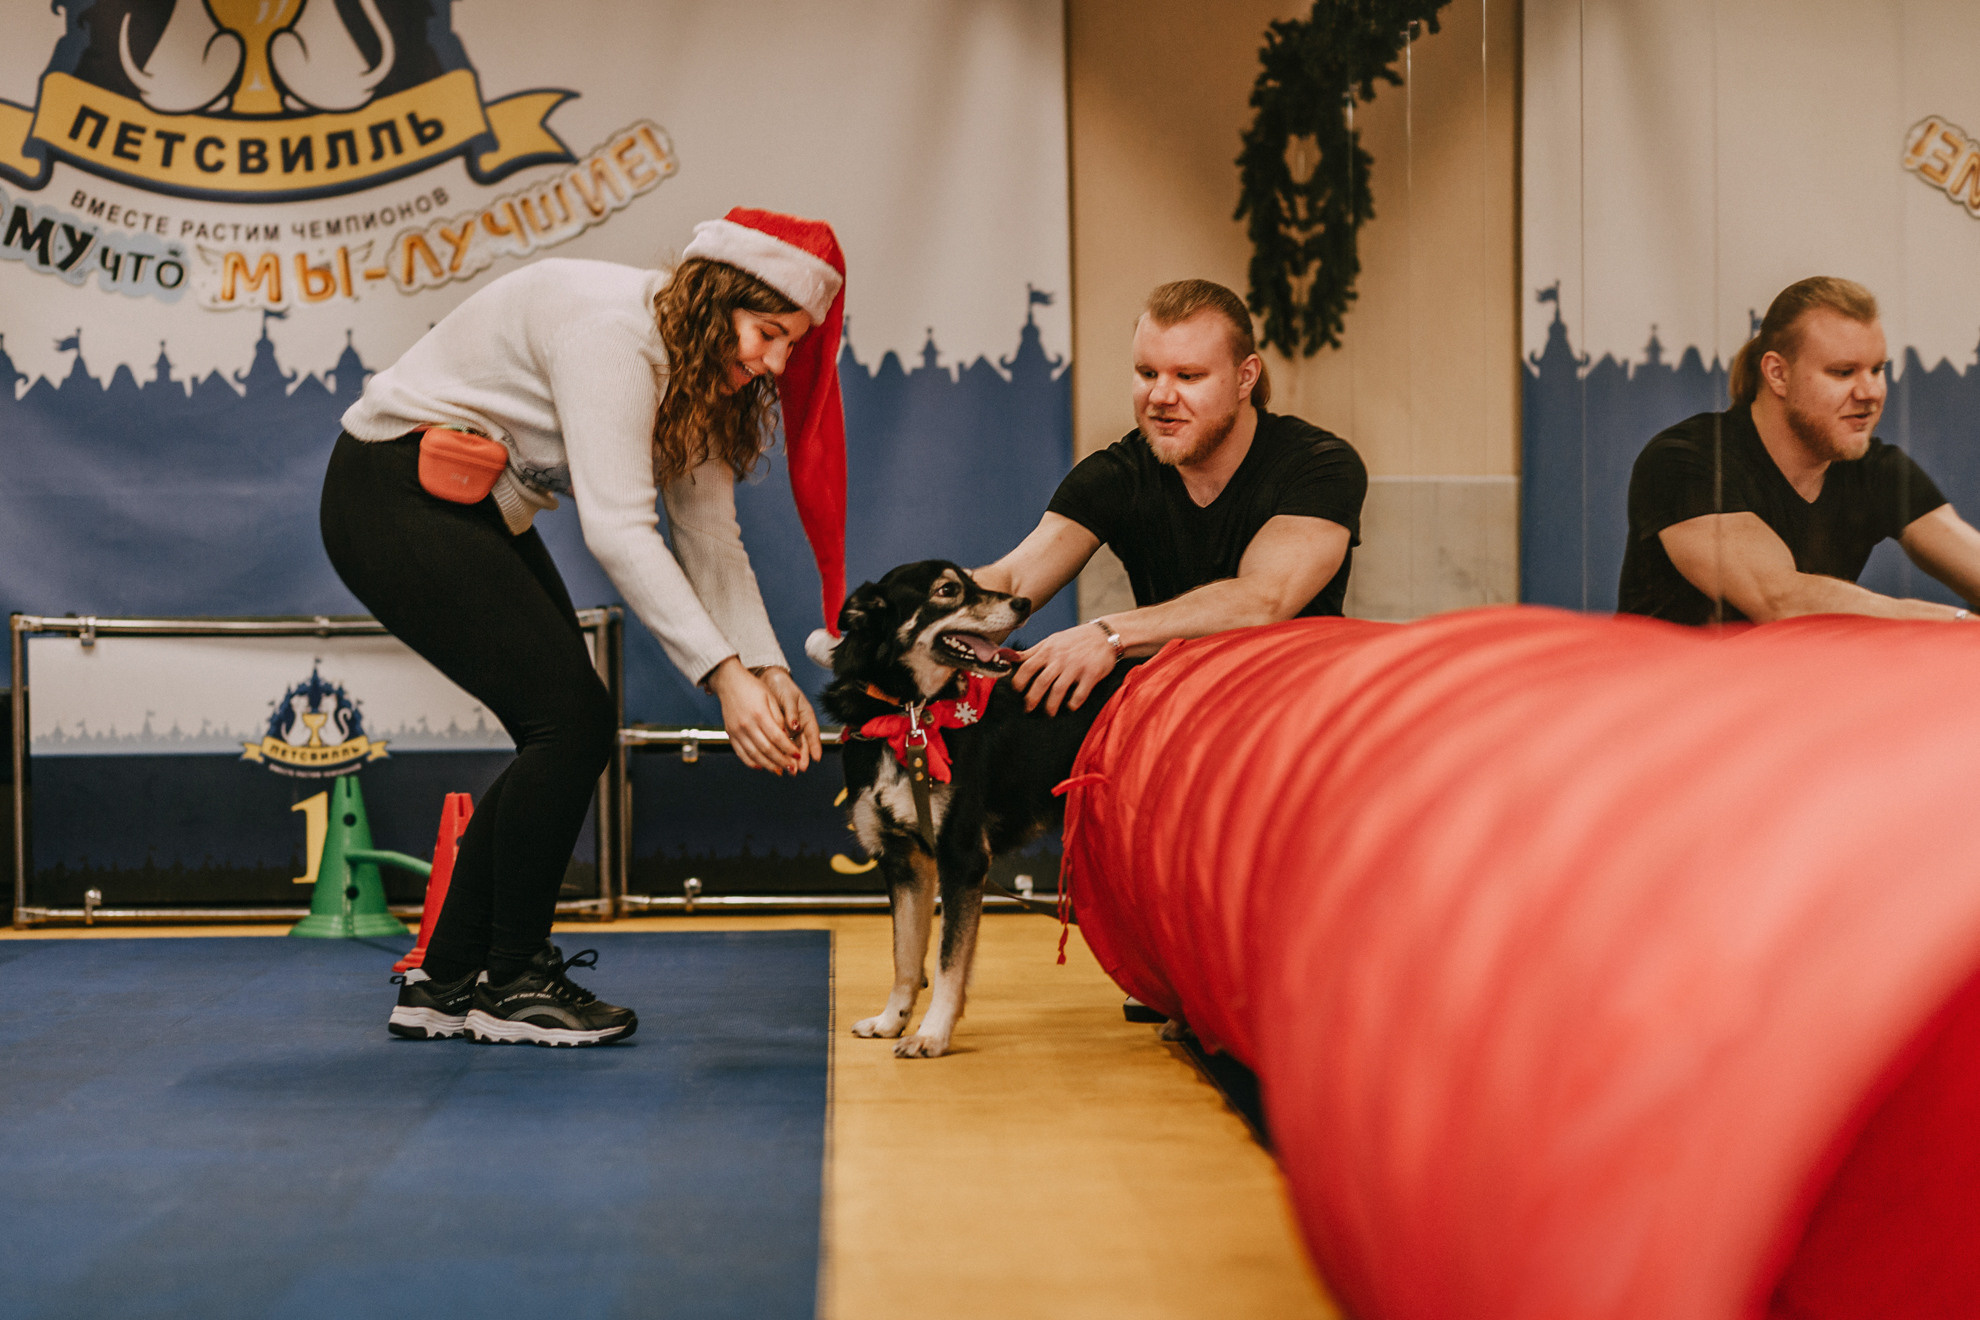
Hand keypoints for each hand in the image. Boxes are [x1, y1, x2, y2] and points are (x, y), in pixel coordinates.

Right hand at [706, 658, 810, 772]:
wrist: (729, 682)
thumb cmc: (753, 687)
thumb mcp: (770, 698)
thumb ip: (778, 718)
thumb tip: (786, 736)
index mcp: (759, 715)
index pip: (777, 738)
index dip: (788, 749)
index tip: (798, 755)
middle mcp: (746, 725)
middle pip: (766, 749)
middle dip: (782, 761)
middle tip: (792, 769)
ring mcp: (736, 731)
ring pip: (754, 755)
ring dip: (768, 765)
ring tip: (780, 771)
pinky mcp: (730, 734)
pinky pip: (741, 753)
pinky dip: (751, 762)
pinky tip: (761, 767)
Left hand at [1011, 623, 1116, 714]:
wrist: (1105, 634)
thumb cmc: (1076, 638)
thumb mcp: (1053, 639)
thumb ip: (1033, 651)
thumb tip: (1011, 657)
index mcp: (1049, 650)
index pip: (1027, 667)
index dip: (1019, 682)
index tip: (1017, 691)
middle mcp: (1061, 658)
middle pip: (1041, 682)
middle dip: (1032, 698)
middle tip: (1028, 708)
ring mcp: (1076, 666)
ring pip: (1058, 690)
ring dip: (1051, 705)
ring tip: (1049, 713)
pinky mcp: (1091, 673)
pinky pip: (1080, 694)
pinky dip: (1073, 703)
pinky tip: (1070, 707)